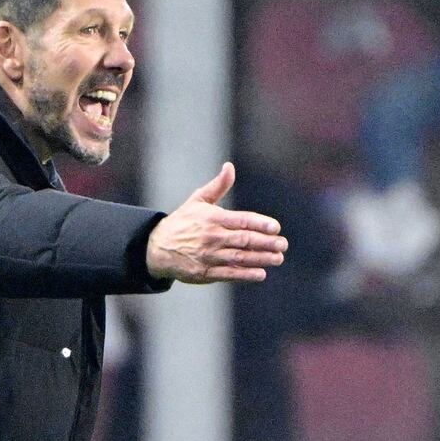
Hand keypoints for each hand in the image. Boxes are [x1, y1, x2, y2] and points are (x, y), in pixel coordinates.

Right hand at [146, 163, 286, 283]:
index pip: (241, 220)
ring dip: (261, 259)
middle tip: (283, 244)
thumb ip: (218, 186)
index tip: (275, 227)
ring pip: (239, 258)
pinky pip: (229, 274)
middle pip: (244, 240)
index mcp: (211, 218)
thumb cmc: (182, 221)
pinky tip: (261, 273)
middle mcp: (211, 237)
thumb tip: (230, 166)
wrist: (157, 247)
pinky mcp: (204, 272)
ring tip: (277, 258)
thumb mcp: (197, 200)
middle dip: (266, 243)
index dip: (260, 224)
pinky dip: (246, 274)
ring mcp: (208, 256)